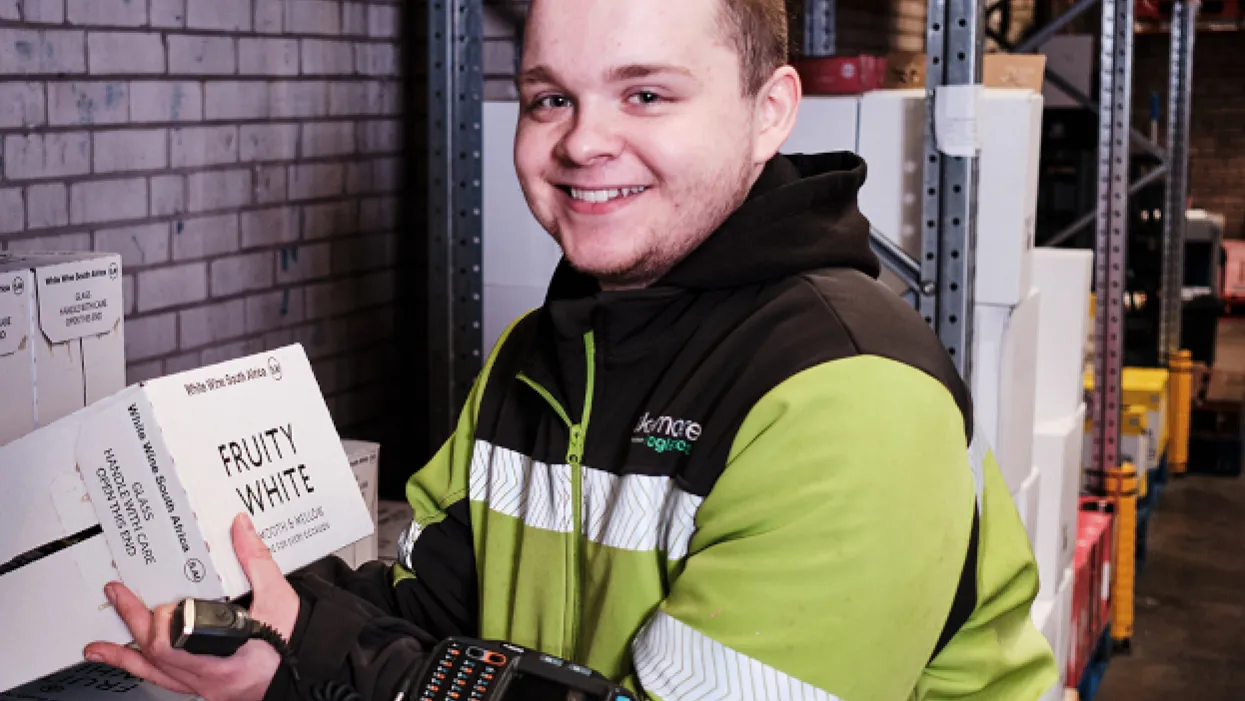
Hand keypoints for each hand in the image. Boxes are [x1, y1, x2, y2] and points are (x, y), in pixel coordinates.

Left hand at [84, 514, 300, 700]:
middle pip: (156, 656)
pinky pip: (167, 684)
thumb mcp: (280, 599)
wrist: (310, 672)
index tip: (160, 596)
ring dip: (126, 658)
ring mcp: (205, 688)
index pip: (173, 643)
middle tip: (119, 596)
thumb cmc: (297, 645)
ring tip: (100, 648)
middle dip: (134, 623)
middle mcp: (208, 679)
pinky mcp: (206, 690)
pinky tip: (134, 663)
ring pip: (155, 675)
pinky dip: (146, 671)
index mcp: (224, 659)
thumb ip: (257, 561)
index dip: (161, 619)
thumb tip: (240, 529)